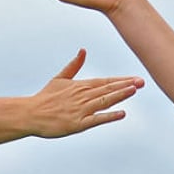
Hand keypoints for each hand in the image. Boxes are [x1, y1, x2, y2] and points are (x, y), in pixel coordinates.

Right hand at [28, 49, 143, 137]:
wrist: (31, 113)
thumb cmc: (45, 97)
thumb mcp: (59, 78)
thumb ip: (74, 65)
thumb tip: (83, 50)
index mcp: (79, 86)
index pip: (104, 82)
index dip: (121, 80)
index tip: (135, 78)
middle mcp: (82, 96)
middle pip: (107, 90)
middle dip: (125, 85)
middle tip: (142, 82)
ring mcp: (80, 110)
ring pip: (104, 101)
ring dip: (119, 95)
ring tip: (134, 91)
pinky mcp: (77, 124)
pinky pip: (96, 119)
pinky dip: (109, 116)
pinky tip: (121, 113)